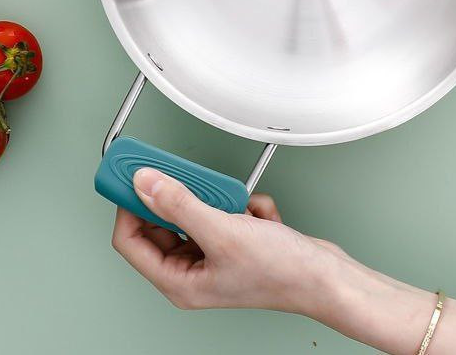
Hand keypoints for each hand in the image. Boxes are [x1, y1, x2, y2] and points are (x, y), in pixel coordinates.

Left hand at [111, 167, 343, 313]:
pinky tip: (259, 219)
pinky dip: (242, 206)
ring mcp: (213, 254)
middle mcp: (192, 270)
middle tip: (190, 178)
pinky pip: (223, 209)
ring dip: (220, 200)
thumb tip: (144, 183)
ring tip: (239, 207)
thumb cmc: (281, 272)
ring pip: (196, 209)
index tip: (132, 174)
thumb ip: (178, 205)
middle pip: (162, 220)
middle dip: (183, 197)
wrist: (327, 276)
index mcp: (179, 281)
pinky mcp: (233, 240)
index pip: (130, 238)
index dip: (129, 204)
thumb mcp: (221, 232)